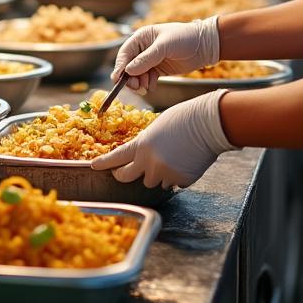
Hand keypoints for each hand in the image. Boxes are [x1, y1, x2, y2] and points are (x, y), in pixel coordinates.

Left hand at [90, 90, 235, 187]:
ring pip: (153, 182)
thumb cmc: (183, 118)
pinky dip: (176, 177)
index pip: (116, 158)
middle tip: (126, 172)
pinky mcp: (181, 180)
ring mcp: (165, 173)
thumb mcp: (156, 127)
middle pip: (127, 177)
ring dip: (157, 174)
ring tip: (171, 157)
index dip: (104, 163)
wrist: (208, 123)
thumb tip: (141, 158)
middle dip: (125, 175)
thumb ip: (145, 144)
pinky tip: (184, 162)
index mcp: (141, 145)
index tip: (94, 166)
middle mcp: (149, 162)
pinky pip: (173, 184)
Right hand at [111, 15, 219, 92]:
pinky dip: (147, 84)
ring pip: (137, 75)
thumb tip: (128, 70)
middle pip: (129, 66)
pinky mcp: (159, 69)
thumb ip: (146, 58)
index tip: (117, 79)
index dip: (120, 66)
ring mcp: (151, 60)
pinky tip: (152, 86)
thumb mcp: (164, 46)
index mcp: (141, 38)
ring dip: (139, 83)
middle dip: (130, 78)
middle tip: (136, 87)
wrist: (205, 46)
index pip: (125, 54)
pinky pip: (147, 79)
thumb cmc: (185, 38)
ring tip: (146, 87)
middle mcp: (143, 49)